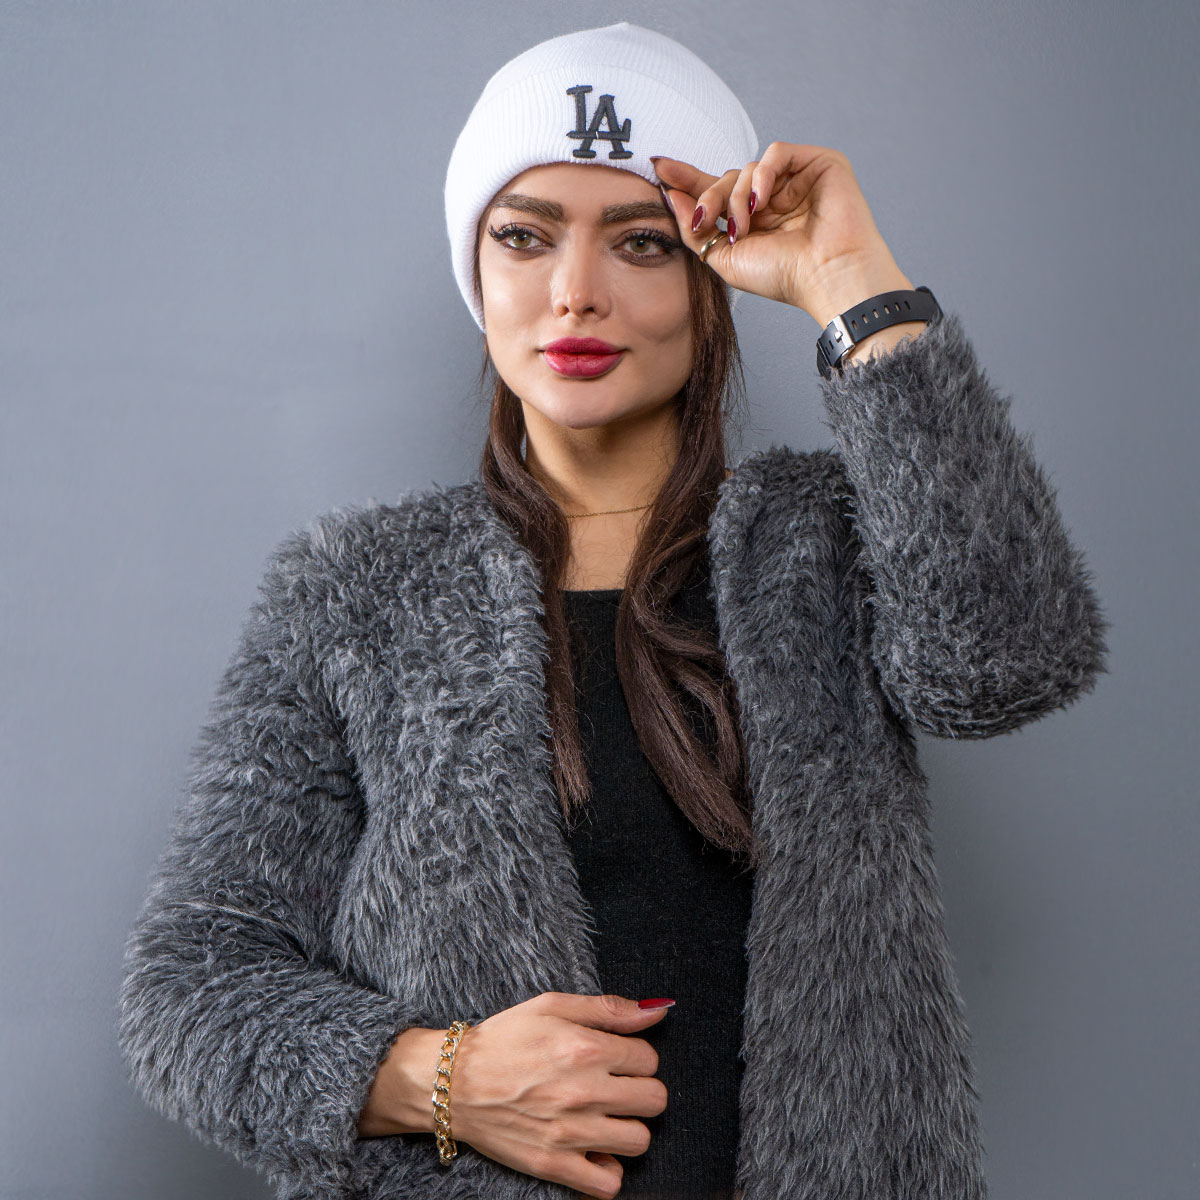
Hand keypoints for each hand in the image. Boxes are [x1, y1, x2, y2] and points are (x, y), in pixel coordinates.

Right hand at [448, 992, 671, 1199]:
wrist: (455, 1082)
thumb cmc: (504, 1038)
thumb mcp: (553, 1006)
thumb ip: (608, 1009)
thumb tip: (659, 1011)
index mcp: (586, 1049)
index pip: (649, 1058)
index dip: (635, 1056)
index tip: (615, 1058)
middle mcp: (584, 1092)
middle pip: (655, 1099)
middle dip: (640, 1090)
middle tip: (615, 1087)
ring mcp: (571, 1132)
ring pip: (640, 1140)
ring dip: (628, 1127)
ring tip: (605, 1117)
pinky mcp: (554, 1165)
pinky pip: (609, 1184)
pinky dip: (608, 1169)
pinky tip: (594, 1150)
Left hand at [653, 142, 913, 324]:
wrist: (825, 277)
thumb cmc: (783, 276)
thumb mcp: (724, 260)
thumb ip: (695, 231)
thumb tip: (671, 196)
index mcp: (755, 220)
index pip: (717, 191)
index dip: (689, 179)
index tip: (660, 168)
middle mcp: (774, 199)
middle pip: (727, 178)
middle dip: (709, 196)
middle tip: (705, 220)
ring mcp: (796, 181)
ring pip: (747, 168)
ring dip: (736, 196)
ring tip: (744, 226)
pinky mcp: (818, 164)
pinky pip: (775, 153)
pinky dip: (762, 174)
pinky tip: (761, 201)